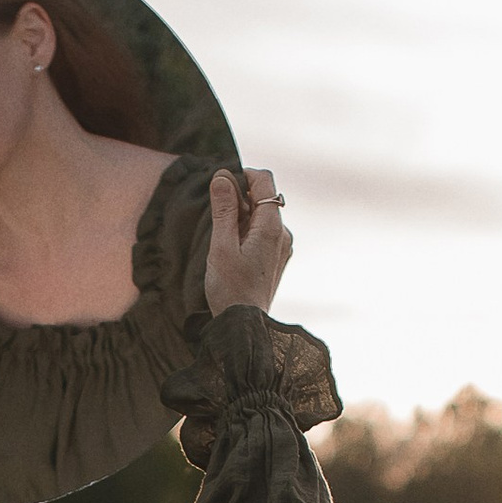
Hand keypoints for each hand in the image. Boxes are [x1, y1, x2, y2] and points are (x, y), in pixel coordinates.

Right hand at [203, 167, 292, 315]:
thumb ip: (224, 209)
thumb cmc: (230, 289)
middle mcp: (282, 233)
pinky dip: (247, 231)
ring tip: (225, 242)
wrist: (244, 326)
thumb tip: (222, 177)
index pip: (264, 181)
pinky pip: (262, 231)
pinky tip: (234, 252)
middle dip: (239, 199)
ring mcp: (282, 246)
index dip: (241, 175)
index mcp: (271, 227)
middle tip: (219, 222)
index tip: (221, 187)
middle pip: (262, 197)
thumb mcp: (221, 246)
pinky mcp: (277, 257)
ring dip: (241, 217)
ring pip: (261, 215)